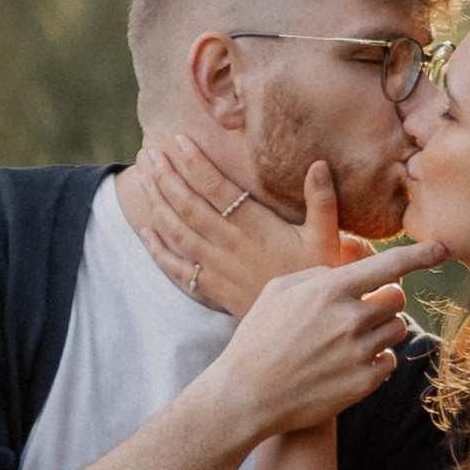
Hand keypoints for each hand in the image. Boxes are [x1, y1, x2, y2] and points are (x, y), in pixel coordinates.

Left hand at [135, 139, 367, 318]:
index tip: (178, 140)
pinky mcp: (212, 287)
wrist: (303, 329)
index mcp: (255, 228)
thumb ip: (322, 201)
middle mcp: (229, 245)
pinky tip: (146, 231)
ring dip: (157, 204)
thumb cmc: (316, 277)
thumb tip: (318, 164)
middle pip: (188, 206)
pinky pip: (177, 268)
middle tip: (149, 152)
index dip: (195, 164)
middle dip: (166, 177)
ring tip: (143, 178)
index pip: (217, 189)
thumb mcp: (326, 238)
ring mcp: (216, 267)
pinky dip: (158, 250)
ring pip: (178, 232)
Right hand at [206, 230, 442, 441]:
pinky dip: (376, 360)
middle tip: (362, 310)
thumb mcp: (278, 291)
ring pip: (397, 330)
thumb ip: (319, 274)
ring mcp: (360, 353)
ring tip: (350, 340)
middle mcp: (350, 319)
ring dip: (382, 331)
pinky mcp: (364, 383)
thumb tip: (350, 269)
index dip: (421, 255)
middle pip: (397, 298)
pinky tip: (347, 364)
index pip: (390, 265)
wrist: (247, 396)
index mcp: (330, 290)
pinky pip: (389, 361)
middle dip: (385, 301)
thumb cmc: (258, 338)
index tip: (442, 249)